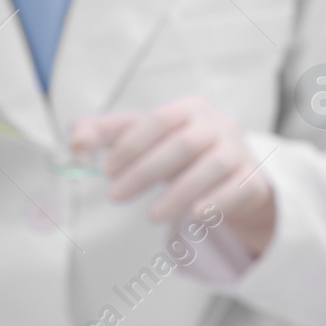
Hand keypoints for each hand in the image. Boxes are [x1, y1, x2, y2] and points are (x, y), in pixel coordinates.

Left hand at [71, 97, 276, 256]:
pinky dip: (216, 201)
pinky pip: (236, 189)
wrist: (235, 174)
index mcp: (188, 109)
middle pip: (181, 144)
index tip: (106, 171)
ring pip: (211, 167)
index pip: (157, 120)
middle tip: (115, 196)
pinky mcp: (252, 179)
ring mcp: (238, 151)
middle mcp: (217, 124)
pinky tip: (195, 216)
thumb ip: (107, 135)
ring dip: (178, 192)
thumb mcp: (146, 139)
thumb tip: (74, 142)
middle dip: (145, 171)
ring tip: (151, 216)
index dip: (130, 145)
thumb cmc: (181, 154)